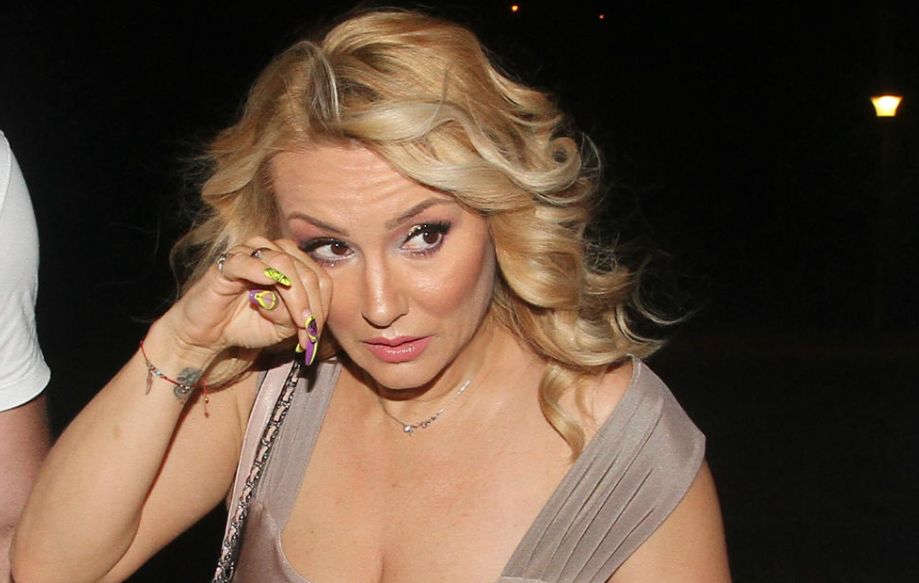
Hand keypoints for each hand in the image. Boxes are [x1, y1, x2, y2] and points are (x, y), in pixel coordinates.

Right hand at [160, 237, 331, 358]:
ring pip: (284, 263)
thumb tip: (305, 313)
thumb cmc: (247, 325)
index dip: (322, 308)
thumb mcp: (282, 328)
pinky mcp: (226, 262)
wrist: (209, 334)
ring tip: (291, 323)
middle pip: (306, 272)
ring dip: (293, 297)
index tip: (313, 337)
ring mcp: (250, 253)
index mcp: (292, 263)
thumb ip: (297, 318)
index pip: (320, 279)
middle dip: (310, 307)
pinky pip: (248, 261)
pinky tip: (266, 297)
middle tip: (306, 334)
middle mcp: (274, 251)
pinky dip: (262, 275)